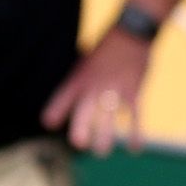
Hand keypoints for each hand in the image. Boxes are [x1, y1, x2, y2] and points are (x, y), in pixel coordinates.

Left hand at [43, 29, 154, 153]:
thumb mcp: (84, 64)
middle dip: (82, 125)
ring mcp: (115, 88)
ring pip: (110, 115)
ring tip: (102, 152)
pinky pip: (136, 114)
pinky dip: (136, 132)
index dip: (56, 108)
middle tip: (79, 143)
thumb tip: (61, 108)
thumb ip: (76, 86)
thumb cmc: (104, 51)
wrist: (130, 34)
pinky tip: (135, 148)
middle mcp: (95, 84)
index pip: (65, 93)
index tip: (48, 122)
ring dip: (107, 135)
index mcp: (80, 77)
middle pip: (87, 107)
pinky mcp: (134, 91)